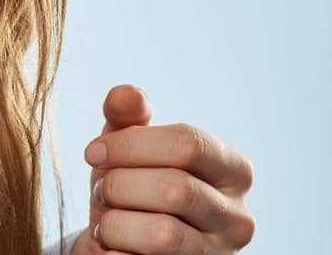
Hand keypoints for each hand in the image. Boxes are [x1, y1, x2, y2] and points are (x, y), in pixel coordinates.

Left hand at [72, 85, 254, 253]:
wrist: (122, 244)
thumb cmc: (131, 185)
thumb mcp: (127, 146)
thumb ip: (126, 116)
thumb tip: (125, 94)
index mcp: (232, 169)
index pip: (188, 143)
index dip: (129, 144)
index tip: (92, 152)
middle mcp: (239, 217)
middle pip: (175, 188)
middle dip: (121, 185)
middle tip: (102, 191)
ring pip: (164, 235)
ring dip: (116, 225)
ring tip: (106, 222)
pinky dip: (117, 254)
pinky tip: (111, 247)